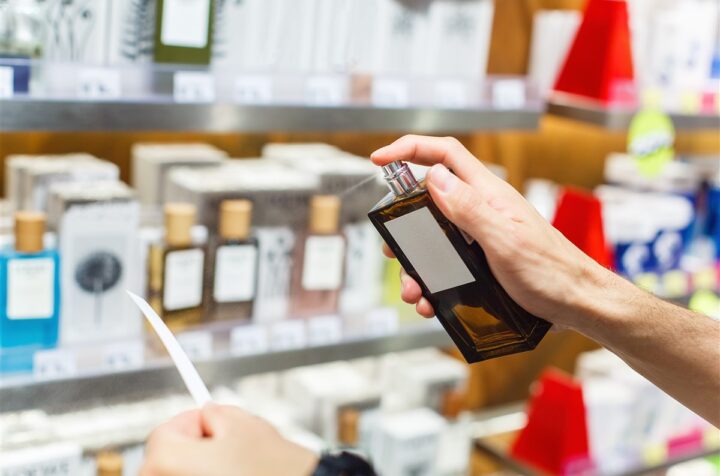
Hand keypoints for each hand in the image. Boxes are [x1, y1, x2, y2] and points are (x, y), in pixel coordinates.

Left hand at [140, 404, 317, 475]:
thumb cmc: (269, 468)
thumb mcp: (241, 423)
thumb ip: (215, 412)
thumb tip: (209, 415)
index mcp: (166, 462)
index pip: (165, 432)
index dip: (191, 421)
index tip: (207, 418)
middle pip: (171, 457)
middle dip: (196, 445)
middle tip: (226, 442)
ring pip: (185, 473)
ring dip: (203, 465)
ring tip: (237, 462)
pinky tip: (237, 474)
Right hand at [372, 135, 610, 331]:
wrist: (578, 304)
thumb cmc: (552, 272)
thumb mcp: (505, 240)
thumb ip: (470, 208)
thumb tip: (434, 177)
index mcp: (488, 194)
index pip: (445, 155)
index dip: (411, 150)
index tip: (380, 160)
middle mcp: (481, 210)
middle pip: (429, 202)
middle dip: (405, 227)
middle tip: (392, 249)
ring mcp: (481, 236)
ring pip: (434, 240)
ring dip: (417, 265)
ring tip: (413, 291)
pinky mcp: (483, 260)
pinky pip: (447, 265)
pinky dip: (433, 283)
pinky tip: (430, 302)